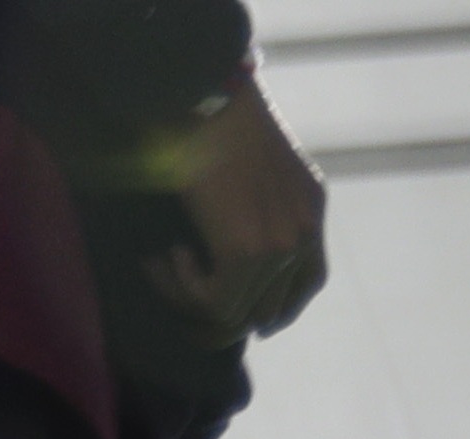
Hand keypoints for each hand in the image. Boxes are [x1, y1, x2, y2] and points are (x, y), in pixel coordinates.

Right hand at [155, 74, 327, 339]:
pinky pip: (213, 304)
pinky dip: (179, 288)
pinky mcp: (245, 255)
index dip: (278, 310)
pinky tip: (163, 256)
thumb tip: (224, 247)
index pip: (309, 281)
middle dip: (225, 318)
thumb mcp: (252, 159)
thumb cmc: (212, 112)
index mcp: (310, 206)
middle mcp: (303, 231)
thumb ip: (256, 201)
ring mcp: (279, 247)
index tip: (246, 319)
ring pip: (236, 315)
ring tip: (159, 266)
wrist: (203, 89)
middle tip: (183, 306)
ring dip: (188, 300)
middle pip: (271, 310)